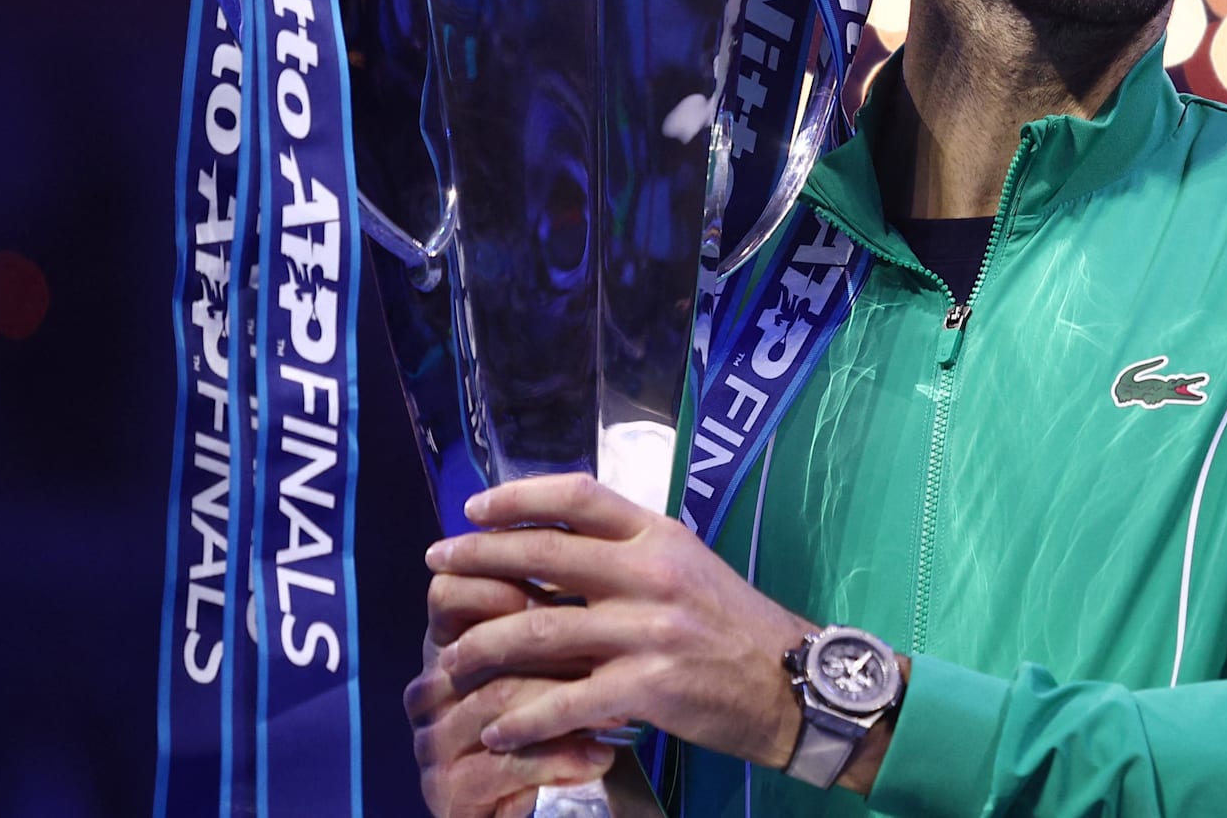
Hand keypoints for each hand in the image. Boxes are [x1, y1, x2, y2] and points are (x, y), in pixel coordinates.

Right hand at [407, 574, 614, 817]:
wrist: (516, 806)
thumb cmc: (538, 724)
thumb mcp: (542, 670)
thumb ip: (549, 623)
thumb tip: (600, 572)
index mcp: (443, 649)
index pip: (449, 593)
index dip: (499, 583)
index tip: (564, 589)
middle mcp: (429, 690)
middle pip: (482, 646)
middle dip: (552, 645)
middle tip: (613, 646)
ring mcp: (433, 742)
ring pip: (496, 700)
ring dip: (563, 703)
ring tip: (618, 710)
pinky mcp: (449, 791)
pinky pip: (506, 764)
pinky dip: (560, 759)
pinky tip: (601, 758)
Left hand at [426, 473, 818, 770]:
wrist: (791, 683)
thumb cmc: (734, 625)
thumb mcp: (688, 565)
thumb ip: (629, 552)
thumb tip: (558, 544)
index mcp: (659, 536)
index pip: (577, 496)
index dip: (517, 497)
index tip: (474, 508)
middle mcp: (650, 573)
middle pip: (542, 556)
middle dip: (477, 559)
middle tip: (435, 568)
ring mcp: (648, 630)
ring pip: (538, 630)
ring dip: (481, 647)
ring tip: (450, 661)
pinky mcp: (648, 686)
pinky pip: (564, 702)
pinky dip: (522, 720)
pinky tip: (497, 731)